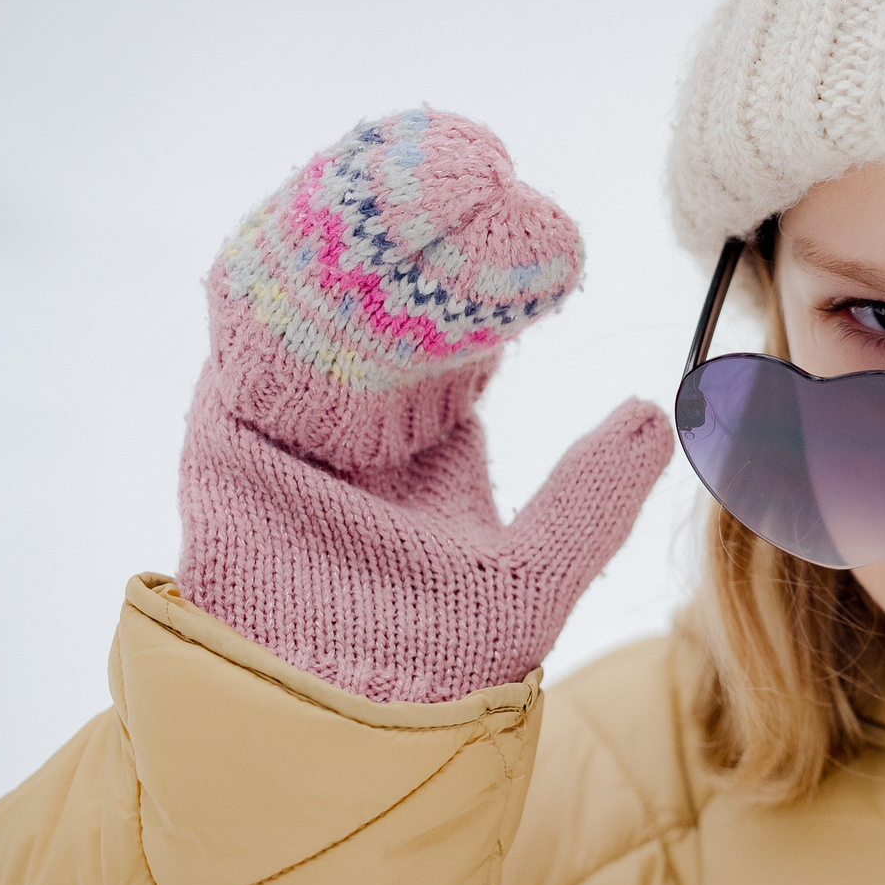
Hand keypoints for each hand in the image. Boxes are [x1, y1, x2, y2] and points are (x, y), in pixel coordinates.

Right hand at [176, 109, 672, 702]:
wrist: (344, 721)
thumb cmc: (435, 666)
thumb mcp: (538, 568)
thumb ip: (594, 494)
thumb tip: (654, 415)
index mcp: (423, 436)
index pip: (450, 320)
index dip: (483, 262)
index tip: (524, 206)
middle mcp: (352, 417)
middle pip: (375, 290)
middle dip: (415, 224)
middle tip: (470, 163)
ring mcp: (285, 419)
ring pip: (313, 292)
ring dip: (353, 226)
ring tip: (407, 163)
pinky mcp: (231, 429)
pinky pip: (252, 327)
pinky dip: (287, 266)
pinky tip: (334, 219)